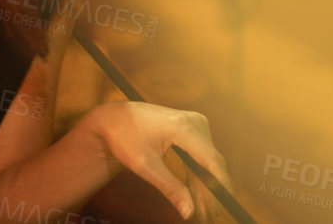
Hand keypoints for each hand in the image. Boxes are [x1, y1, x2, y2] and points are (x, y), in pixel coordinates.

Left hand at [92, 102, 229, 221]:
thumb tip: (189, 212)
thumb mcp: (144, 164)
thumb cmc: (123, 137)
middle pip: (211, 162)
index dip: (221, 186)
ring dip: (205, 185)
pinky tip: (196, 194)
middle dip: (211, 191)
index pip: (212, 161)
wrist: (111, 118)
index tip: (221, 206)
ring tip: (203, 210)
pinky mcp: (191, 127)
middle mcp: (192, 121)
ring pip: (207, 161)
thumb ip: (170, 188)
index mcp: (181, 126)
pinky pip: (200, 155)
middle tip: (208, 215)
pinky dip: (198, 174)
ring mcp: (193, 122)